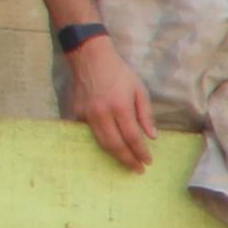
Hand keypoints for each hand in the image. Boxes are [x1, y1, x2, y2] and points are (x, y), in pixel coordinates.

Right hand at [63, 37, 154, 169]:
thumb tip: (152, 137)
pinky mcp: (76, 113)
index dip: (140, 152)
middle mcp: (101, 113)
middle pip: (115, 144)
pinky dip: (100, 143)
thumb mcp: (139, 90)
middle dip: (127, 160)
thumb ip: (145, 114)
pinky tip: (110, 149)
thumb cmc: (119, 73)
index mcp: (120, 107)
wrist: (90, 59)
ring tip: (126, 163)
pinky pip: (88, 134)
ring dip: (115, 155)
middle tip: (138, 169)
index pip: (132, 137)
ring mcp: (86, 114)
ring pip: (100, 142)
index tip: (148, 162)